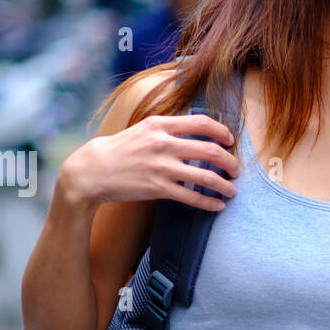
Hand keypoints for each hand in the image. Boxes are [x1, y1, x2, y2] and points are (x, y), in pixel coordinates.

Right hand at [60, 113, 241, 209]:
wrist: (92, 170)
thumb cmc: (118, 149)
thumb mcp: (142, 129)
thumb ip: (167, 129)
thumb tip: (194, 133)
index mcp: (160, 125)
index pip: (201, 123)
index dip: (222, 132)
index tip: (230, 140)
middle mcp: (163, 143)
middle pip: (211, 151)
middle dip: (230, 162)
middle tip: (237, 170)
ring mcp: (161, 167)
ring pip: (206, 176)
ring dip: (225, 185)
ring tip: (232, 191)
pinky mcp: (158, 188)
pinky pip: (192, 197)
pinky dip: (209, 203)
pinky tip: (218, 206)